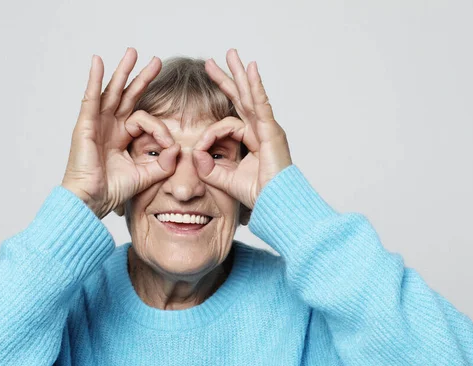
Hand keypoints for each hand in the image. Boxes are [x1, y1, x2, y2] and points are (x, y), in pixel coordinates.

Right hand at [62, 49, 180, 218]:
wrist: (91, 201)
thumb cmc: (111, 191)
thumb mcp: (145, 175)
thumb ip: (163, 163)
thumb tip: (178, 148)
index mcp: (121, 137)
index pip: (144, 119)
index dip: (160, 128)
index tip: (170, 144)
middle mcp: (109, 127)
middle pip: (127, 96)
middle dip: (141, 78)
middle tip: (155, 61)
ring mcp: (96, 124)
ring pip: (111, 91)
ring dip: (122, 71)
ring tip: (132, 53)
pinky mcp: (85, 125)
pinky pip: (91, 97)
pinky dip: (94, 79)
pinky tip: (98, 61)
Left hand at [192, 49, 291, 209]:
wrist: (276, 204)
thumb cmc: (259, 195)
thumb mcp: (225, 180)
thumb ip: (209, 168)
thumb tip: (195, 153)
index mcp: (252, 140)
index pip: (228, 123)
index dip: (210, 131)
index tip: (199, 148)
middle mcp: (261, 131)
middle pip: (242, 99)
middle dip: (229, 79)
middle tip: (216, 60)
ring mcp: (268, 129)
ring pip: (251, 96)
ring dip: (240, 74)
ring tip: (232, 55)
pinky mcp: (272, 131)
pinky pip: (261, 104)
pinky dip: (256, 86)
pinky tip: (250, 70)